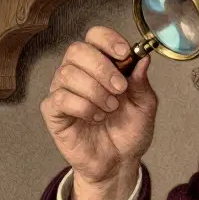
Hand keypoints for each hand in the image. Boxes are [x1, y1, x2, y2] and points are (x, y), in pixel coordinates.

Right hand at [40, 27, 156, 199]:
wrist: (118, 162)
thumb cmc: (128, 131)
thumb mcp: (145, 106)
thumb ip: (142, 83)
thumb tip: (143, 58)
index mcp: (101, 65)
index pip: (94, 36)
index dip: (107, 39)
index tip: (124, 54)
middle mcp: (78, 73)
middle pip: (77, 50)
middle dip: (102, 68)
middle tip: (119, 89)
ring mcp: (63, 91)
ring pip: (67, 74)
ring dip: (94, 91)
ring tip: (110, 109)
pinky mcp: (53, 112)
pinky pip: (59, 99)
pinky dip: (82, 106)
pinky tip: (95, 117)